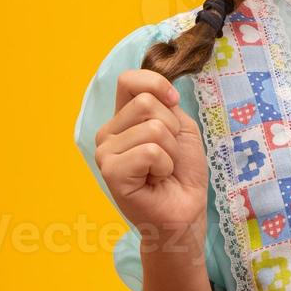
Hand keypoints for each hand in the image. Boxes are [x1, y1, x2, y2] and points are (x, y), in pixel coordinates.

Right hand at [93, 68, 208, 251]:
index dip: (156, 84)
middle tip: (168, 154)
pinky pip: (150, 151)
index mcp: (122, 119)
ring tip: (163, 169)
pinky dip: (164, 165)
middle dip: (172, 128)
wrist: (185, 210)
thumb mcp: (180, 127)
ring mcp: (105, 152)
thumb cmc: (182, 171)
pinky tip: (156, 179)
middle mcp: (108, 133)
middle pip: (146, 102)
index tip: (174, 102)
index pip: (128, 80)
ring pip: (152, 127)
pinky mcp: (111, 172)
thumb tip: (159, 90)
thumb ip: (165, 104)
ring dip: (171, 150)